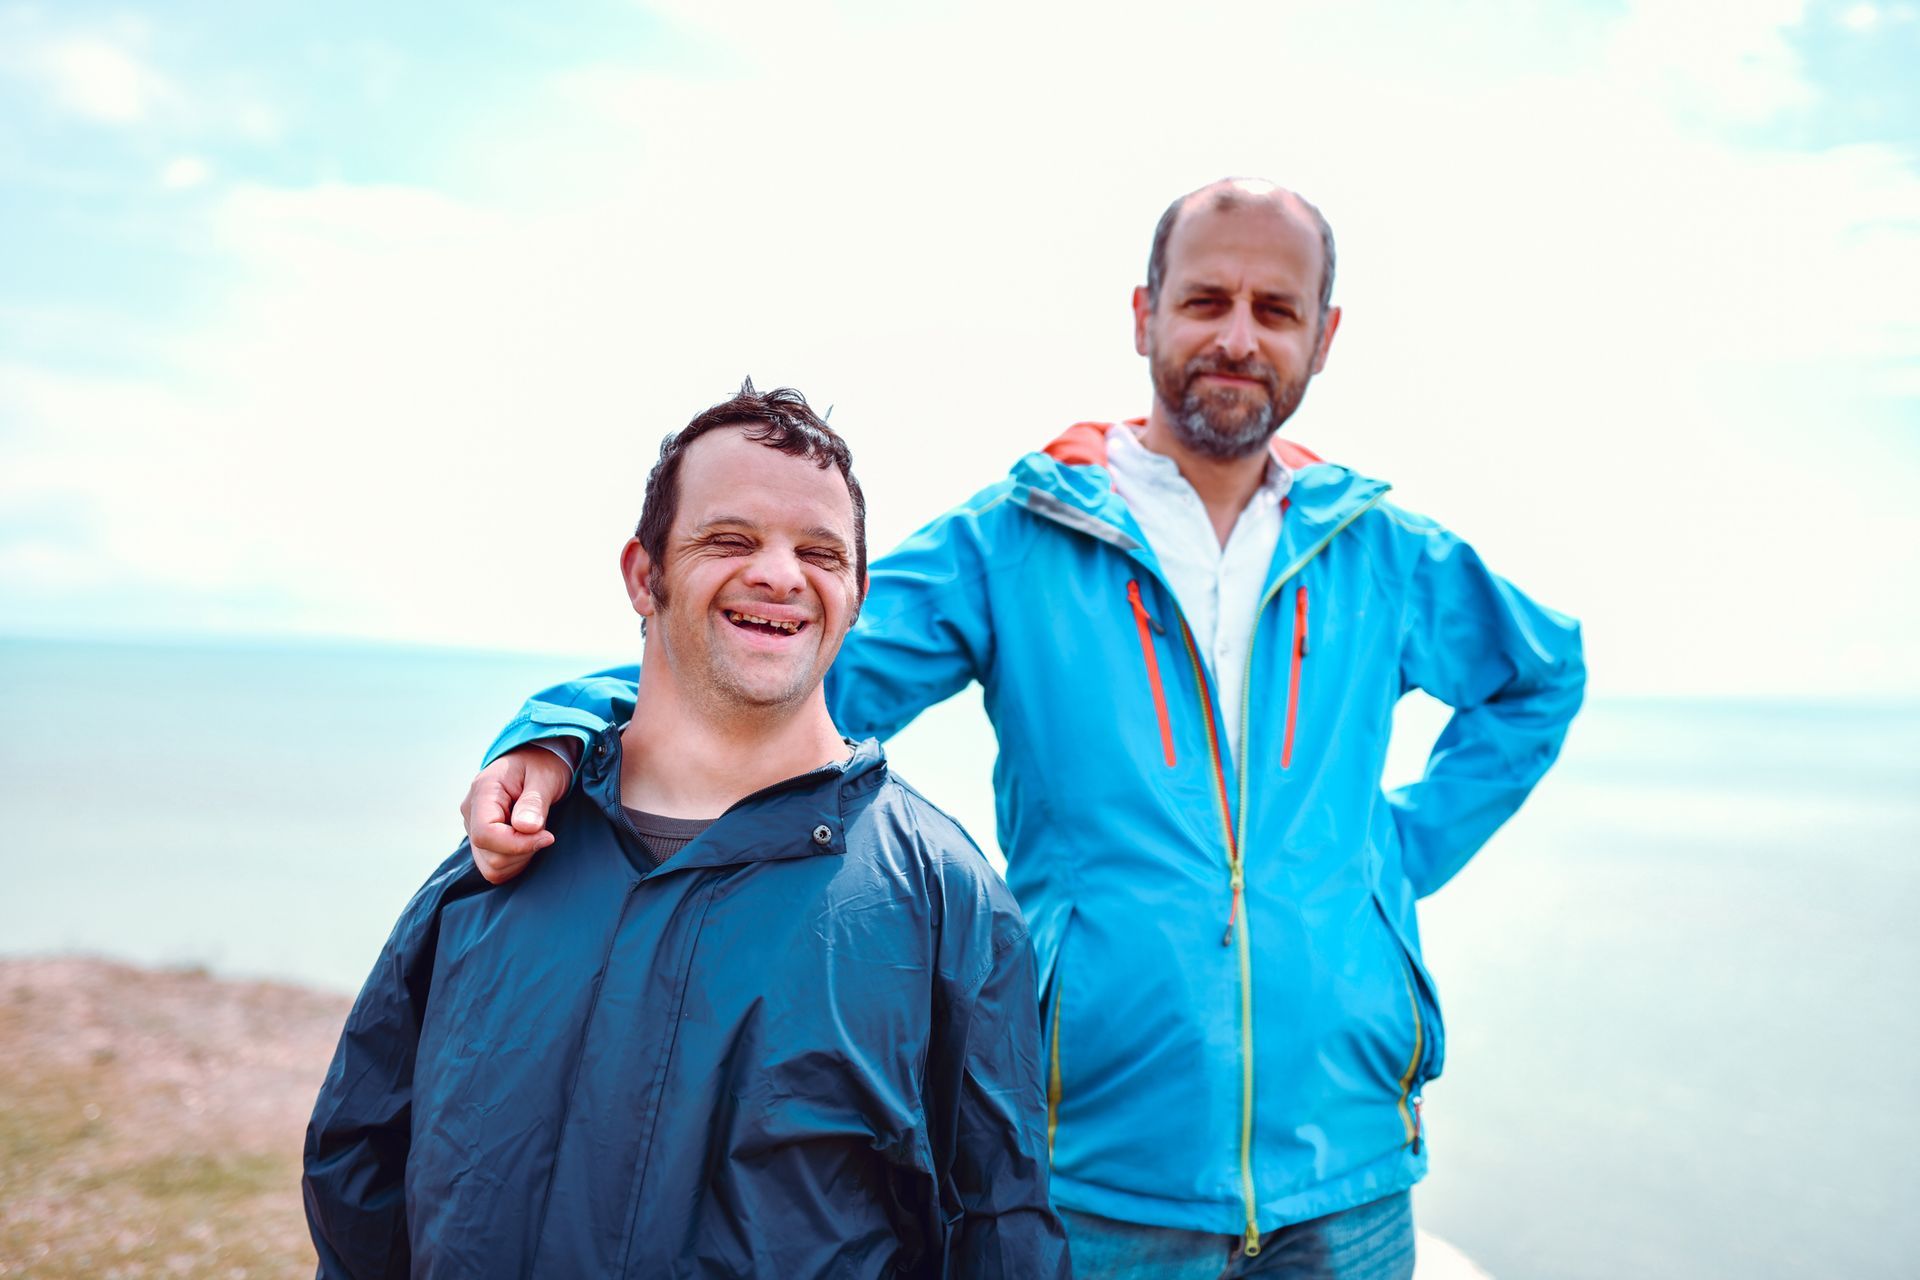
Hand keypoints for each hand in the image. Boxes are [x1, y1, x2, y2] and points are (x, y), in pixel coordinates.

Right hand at [460, 748, 570, 883]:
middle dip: (523, 851)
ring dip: (520, 859)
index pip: (486, 833)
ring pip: (491, 867)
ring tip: (536, 834)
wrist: (537, 760)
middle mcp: (471, 812)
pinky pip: (494, 868)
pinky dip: (515, 863)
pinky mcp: (482, 841)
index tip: (547, 836)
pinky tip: (529, 842)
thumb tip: (525, 827)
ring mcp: (473, 828)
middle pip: (489, 855)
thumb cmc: (543, 765)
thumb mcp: (545, 777)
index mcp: (483, 791)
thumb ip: (534, 802)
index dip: (517, 844)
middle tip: (544, 830)